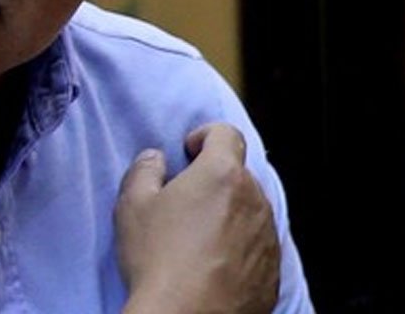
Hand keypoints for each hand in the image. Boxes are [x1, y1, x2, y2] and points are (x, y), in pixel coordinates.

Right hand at [115, 123, 279, 313]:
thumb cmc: (158, 260)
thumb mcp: (133, 206)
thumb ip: (144, 170)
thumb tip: (155, 159)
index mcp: (222, 174)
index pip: (226, 134)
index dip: (206, 136)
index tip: (188, 153)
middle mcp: (254, 199)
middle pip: (239, 174)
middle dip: (215, 180)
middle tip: (185, 203)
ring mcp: (267, 236)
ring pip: (251, 210)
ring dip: (230, 214)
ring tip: (198, 240)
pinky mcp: (272, 270)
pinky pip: (257, 246)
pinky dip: (240, 247)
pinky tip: (213, 266)